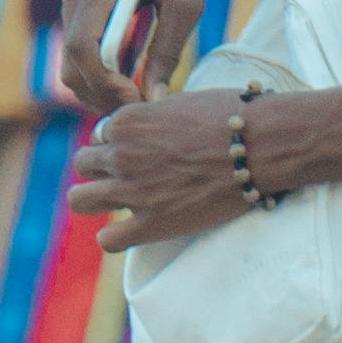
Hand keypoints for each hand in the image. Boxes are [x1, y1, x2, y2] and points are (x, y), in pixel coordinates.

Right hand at [58, 0, 183, 121]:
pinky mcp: (80, 15)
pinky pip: (79, 57)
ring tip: (140, 99)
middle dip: (102, 96)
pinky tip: (132, 84)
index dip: (104, 83)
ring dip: (99, 92)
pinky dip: (99, 79)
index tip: (138, 98)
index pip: (82, 48)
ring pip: (71, 67)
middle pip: (71, 66)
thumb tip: (155, 100)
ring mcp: (74, 7)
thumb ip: (168, 50)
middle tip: (143, 109)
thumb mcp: (186, 2)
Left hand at [65, 86, 261, 252]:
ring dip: (94, 198)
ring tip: (115, 202)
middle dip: (100, 167)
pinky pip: (108, 240)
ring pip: (80, 199)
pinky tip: (130, 231)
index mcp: (128, 121)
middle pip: (83, 163)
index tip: (140, 149)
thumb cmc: (230, 116)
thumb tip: (147, 122)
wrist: (261, 146)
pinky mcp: (152, 224)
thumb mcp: (180, 102)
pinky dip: (114, 238)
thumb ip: (152, 116)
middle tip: (127, 174)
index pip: (101, 133)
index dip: (119, 141)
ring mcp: (134, 191)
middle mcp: (122, 154)